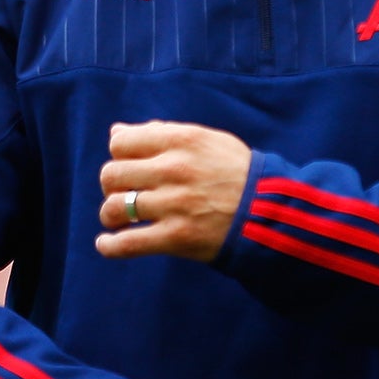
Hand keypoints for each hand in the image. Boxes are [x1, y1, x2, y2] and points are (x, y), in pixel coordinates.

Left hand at [95, 121, 250, 261]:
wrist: (272, 212)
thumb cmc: (238, 173)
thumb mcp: (208, 140)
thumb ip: (162, 133)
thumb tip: (116, 132)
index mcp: (182, 140)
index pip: (121, 142)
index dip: (120, 155)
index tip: (130, 166)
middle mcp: (175, 169)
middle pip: (111, 174)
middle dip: (111, 186)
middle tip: (125, 193)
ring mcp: (174, 205)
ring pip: (114, 207)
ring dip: (111, 215)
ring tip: (118, 219)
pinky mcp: (176, 237)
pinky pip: (127, 243)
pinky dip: (109, 246)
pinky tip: (106, 243)